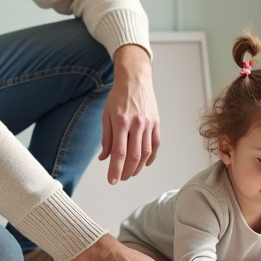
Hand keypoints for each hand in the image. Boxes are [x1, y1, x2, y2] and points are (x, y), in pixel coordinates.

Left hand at [98, 44, 159, 183]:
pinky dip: (151, 157)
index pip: (119, 152)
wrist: (135, 79)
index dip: (115, 169)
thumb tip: (104, 158)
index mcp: (121, 121)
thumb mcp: (106, 115)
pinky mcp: (157, 123)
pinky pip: (156, 144)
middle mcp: (136, 124)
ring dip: (138, 167)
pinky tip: (145, 164)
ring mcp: (148, 124)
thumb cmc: (118, 96)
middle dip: (126, 171)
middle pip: (134, 156)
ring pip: (146, 153)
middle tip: (120, 178)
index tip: (112, 180)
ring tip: (130, 173)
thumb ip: (106, 138)